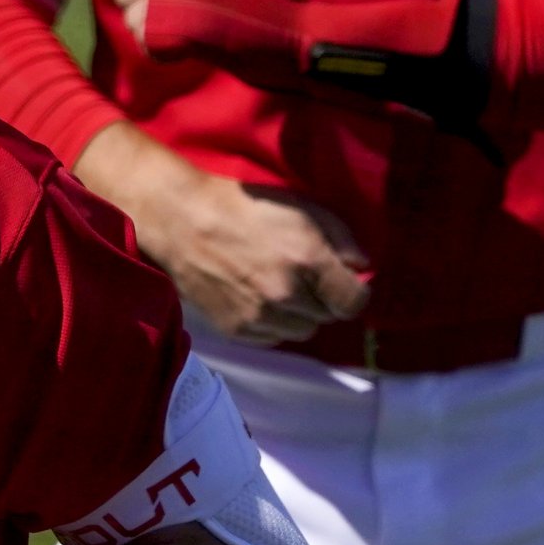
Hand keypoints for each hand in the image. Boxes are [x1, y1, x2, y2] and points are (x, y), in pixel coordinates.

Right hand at [76, 124, 369, 344]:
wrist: (182, 222)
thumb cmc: (243, 206)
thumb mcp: (300, 207)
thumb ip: (340, 238)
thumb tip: (361, 268)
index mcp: (307, 259)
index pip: (353, 301)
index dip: (353, 291)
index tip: (344, 282)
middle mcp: (286, 294)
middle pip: (327, 317)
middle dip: (322, 298)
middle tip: (302, 277)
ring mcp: (259, 316)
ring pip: (301, 332)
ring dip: (298, 315)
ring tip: (278, 288)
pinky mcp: (237, 329)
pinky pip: (272, 337)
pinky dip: (272, 323)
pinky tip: (257, 298)